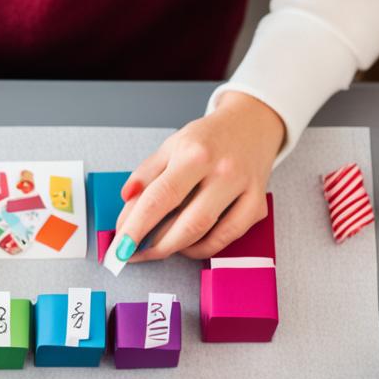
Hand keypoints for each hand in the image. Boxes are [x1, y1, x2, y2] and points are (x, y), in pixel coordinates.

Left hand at [109, 91, 284, 264]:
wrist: (251, 125)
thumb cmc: (208, 139)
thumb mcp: (171, 146)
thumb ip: (146, 174)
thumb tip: (126, 201)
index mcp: (195, 153)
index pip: (160, 197)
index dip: (137, 226)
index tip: (120, 247)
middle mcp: (224, 171)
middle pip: (186, 223)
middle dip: (155, 246)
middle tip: (134, 253)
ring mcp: (244, 190)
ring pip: (207, 234)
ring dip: (176, 249)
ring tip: (156, 247)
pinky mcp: (258, 206)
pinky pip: (227, 238)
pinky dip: (202, 248)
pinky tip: (187, 244)